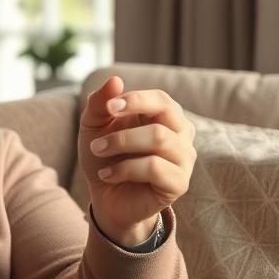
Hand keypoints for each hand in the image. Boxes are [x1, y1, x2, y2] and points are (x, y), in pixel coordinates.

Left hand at [78, 76, 196, 247]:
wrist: (106, 198)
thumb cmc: (105, 157)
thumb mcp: (94, 127)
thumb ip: (100, 103)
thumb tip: (116, 80)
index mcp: (165, 116)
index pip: (161, 99)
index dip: (136, 99)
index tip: (110, 108)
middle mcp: (181, 134)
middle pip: (166, 114)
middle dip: (125, 126)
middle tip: (95, 142)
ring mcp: (183, 159)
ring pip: (159, 139)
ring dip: (121, 145)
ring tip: (98, 154)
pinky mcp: (179, 183)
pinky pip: (156, 168)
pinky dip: (125, 170)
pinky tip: (108, 175)